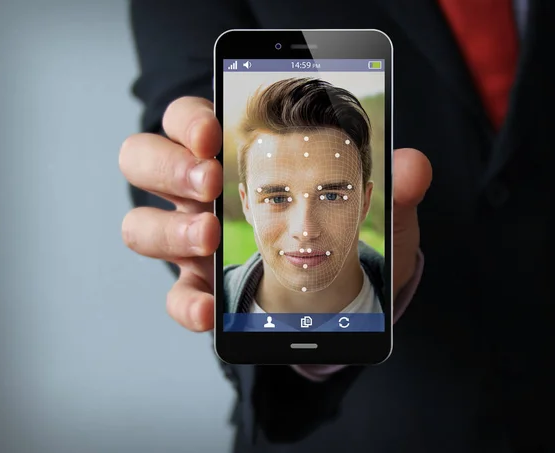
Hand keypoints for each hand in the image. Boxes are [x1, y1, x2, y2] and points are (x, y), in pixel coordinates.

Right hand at [119, 96, 431, 331]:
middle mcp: (201, 195)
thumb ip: (394, 188)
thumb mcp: (375, 213)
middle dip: (168, 165)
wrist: (335, 296)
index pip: (188, 120)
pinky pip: (174, 296)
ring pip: (141, 225)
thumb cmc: (342, 236)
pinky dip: (185, 303)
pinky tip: (211, 310)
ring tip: (211, 237)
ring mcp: (194, 244)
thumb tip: (413, 165)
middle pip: (142, 159)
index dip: (188, 119)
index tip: (216, 134)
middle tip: (210, 181)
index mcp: (235, 157)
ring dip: (171, 229)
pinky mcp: (199, 291)